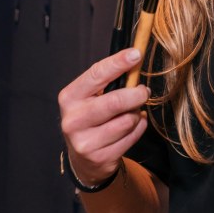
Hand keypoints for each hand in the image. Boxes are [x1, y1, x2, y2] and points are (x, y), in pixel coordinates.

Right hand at [58, 48, 149, 186]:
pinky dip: (139, 128)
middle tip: (144, 91)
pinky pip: (132, 137)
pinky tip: (132, 126)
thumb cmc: (91, 117)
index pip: (96, 75)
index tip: (136, 54)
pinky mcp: (100, 158)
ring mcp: (85, 142)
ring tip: (133, 112)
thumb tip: (134, 59)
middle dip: (136, 94)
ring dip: (137, 113)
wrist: (82, 158)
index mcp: (70, 98)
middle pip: (115, 101)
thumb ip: (109, 80)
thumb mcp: (91, 96)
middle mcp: (73, 120)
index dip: (118, 63)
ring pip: (127, 121)